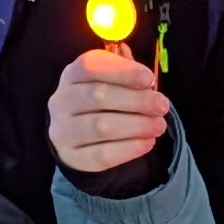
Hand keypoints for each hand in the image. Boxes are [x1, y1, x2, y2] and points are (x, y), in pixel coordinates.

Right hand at [47, 44, 172, 175]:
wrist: (78, 137)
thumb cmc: (101, 102)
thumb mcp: (111, 80)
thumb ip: (126, 72)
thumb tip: (143, 71)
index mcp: (71, 75)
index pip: (90, 66)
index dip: (122, 71)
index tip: (149, 78)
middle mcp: (61, 101)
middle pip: (98, 96)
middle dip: (136, 100)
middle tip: (162, 105)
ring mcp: (62, 131)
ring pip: (101, 127)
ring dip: (137, 125)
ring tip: (159, 125)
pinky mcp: (72, 157)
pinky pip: (102, 155)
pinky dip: (129, 148)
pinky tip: (148, 142)